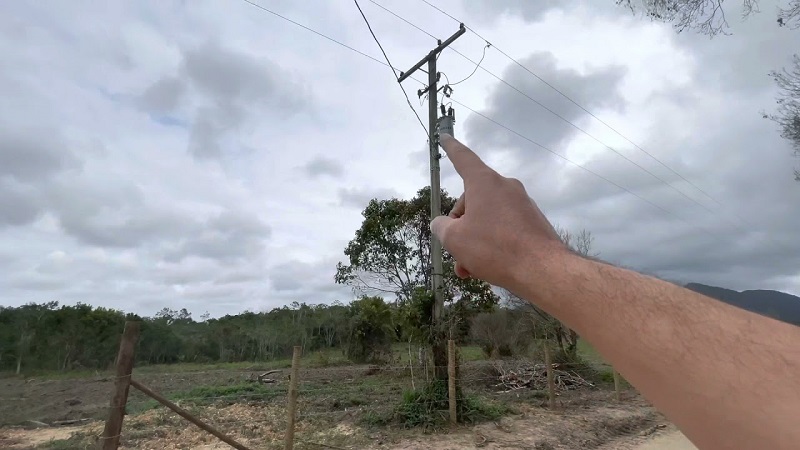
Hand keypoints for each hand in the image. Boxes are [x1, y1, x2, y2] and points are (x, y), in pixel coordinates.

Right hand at [431, 134, 566, 289]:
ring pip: (488, 218)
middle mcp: (505, 187)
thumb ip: (442, 227)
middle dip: (460, 226)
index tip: (446, 137)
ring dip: (474, 240)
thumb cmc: (494, 248)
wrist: (542, 269)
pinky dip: (493, 243)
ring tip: (469, 268)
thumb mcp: (455, 239)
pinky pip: (505, 228)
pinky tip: (489, 267)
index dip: (451, 149)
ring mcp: (521, 203)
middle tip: (456, 251)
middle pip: (472, 200)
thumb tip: (442, 224)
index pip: (463, 159)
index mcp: (484, 183)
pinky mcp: (532, 220)